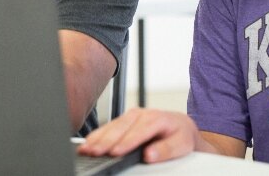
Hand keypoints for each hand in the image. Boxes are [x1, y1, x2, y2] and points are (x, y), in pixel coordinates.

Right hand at [77, 108, 199, 162]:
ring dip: (98, 138)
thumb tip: (149, 154)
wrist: (180, 126)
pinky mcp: (124, 120)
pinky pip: (109, 127)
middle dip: (106, 140)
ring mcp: (131, 116)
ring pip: (112, 126)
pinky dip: (97, 135)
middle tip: (95, 151)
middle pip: (120, 128)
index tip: (116, 152)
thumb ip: (166, 149)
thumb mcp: (181, 144)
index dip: (126, 142)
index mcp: (156, 118)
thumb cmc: (180, 135)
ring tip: (87, 149)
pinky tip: (89, 142)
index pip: (138, 131)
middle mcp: (141, 114)